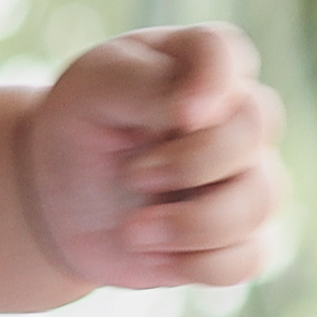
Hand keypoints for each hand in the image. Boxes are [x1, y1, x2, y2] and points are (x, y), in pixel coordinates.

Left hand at [17, 26, 282, 289]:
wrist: (59, 197)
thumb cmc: (82, 126)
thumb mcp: (92, 88)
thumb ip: (145, 82)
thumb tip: (198, 111)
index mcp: (201, 62)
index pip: (227, 53)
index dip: (212, 83)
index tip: (179, 114)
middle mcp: (238, 116)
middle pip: (254, 129)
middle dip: (191, 162)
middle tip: (132, 176)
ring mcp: (247, 176)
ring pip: (258, 201)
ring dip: (190, 223)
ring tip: (132, 230)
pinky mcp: (239, 236)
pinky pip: (251, 256)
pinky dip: (202, 264)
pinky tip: (159, 255)